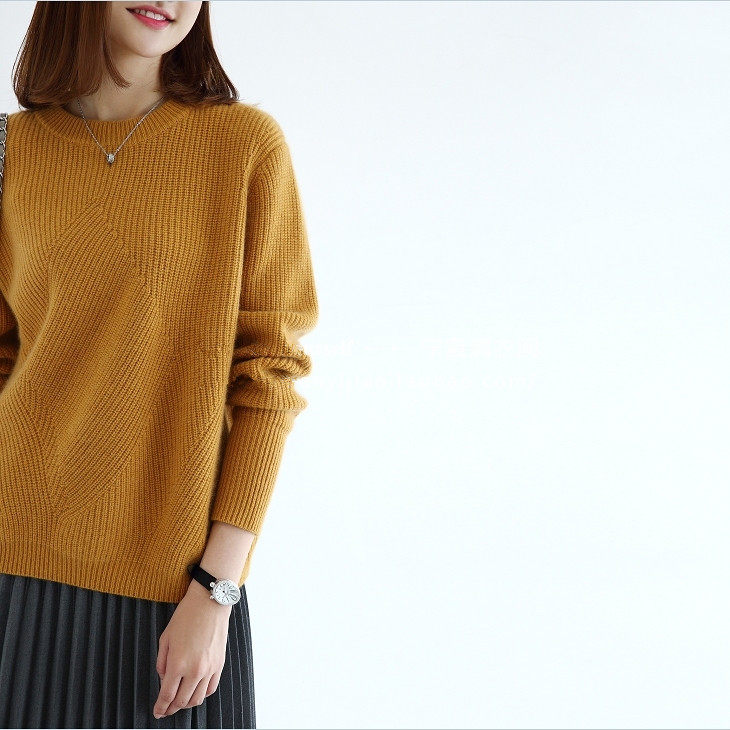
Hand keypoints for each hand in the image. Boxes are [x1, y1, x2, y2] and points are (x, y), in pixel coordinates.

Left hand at [153, 581, 231, 718]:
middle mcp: (195, 670)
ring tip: (180, 702)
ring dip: (186, 704)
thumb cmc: (187, 616)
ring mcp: (209, 668)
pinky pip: (211, 688)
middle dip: (171, 709)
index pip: (167, 695)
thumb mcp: (165, 638)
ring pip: (197, 699)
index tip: (157, 712)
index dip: (161, 707)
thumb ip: (162, 663)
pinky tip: (196, 692)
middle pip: (182, 701)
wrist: (210, 603)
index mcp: (178, 663)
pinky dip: (202, 695)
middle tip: (166, 709)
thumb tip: (164, 679)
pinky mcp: (219, 664)